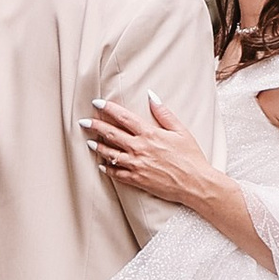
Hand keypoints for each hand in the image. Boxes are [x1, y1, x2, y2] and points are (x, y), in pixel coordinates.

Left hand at [84, 93, 215, 215]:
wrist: (195, 183)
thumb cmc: (190, 156)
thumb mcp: (180, 130)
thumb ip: (164, 113)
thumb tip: (151, 96)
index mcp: (149, 134)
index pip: (123, 117)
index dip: (108, 109)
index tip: (97, 103)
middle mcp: (139, 148)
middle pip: (111, 134)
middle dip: (95, 126)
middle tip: (84, 122)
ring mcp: (136, 165)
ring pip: (110, 154)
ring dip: (98, 147)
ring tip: (89, 142)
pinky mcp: (137, 180)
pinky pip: (117, 173)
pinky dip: (108, 168)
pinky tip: (102, 165)